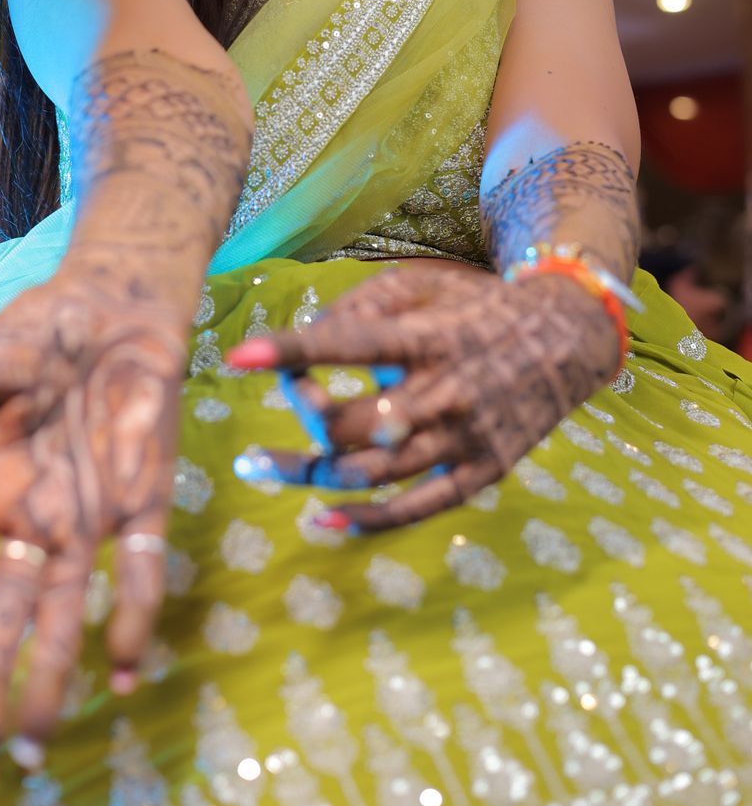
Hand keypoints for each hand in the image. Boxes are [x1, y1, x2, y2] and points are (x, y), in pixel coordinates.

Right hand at [0, 269, 188, 773]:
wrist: (113, 295)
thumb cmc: (33, 333)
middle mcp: (35, 518)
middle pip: (5, 623)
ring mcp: (91, 513)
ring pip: (68, 612)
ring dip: (53, 676)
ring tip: (36, 740)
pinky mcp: (147, 497)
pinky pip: (142, 569)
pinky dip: (135, 619)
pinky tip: (123, 671)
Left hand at [226, 260, 620, 532]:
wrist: (566, 339)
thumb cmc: (475, 308)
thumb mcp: (423, 285)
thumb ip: (361, 306)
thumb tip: (307, 340)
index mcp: (428, 337)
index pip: (351, 344)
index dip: (294, 350)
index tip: (238, 356)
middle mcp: (446, 390)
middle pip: (352, 423)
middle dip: (304, 413)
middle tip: (290, 398)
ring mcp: (465, 437)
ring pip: (374, 473)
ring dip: (311, 472)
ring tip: (262, 464)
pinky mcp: (482, 472)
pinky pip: (417, 509)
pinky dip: (366, 520)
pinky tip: (323, 516)